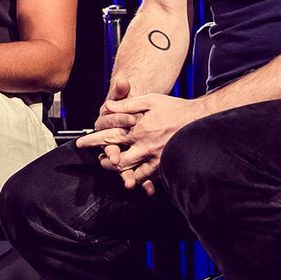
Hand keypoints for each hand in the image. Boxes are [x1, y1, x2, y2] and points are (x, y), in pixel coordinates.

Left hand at [77, 87, 201, 191]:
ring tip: (114, 166)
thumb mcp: (149, 100)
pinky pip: (149, 177)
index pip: (108, 137)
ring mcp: (156, 158)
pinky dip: (140, 179)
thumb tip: (107, 106)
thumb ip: (127, 104)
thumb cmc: (174, 108)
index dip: (93, 141)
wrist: (200, 119)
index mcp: (138, 130)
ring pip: (131, 172)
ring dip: (119, 172)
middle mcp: (144, 146)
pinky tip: (135, 178)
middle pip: (116, 160)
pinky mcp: (165, 165)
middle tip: (100, 159)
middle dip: (105, 161)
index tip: (80, 143)